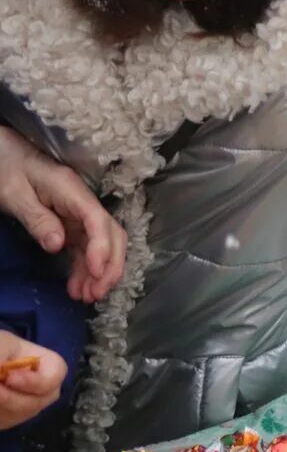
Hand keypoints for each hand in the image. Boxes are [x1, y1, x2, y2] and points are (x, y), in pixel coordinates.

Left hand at [0, 128, 123, 302]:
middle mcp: (83, 203)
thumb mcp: (14, 193)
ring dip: (99, 272)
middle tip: (96, 294)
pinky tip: (78, 286)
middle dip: (110, 265)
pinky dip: (85, 269)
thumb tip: (58, 245)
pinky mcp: (71, 224)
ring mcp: (79, 214)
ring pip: (102, 245)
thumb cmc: (7, 168)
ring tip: (86, 297)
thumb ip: (37, 219)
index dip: (102, 248)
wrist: (5, 154)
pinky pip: (85, 248)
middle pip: (112, 234)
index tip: (96, 273)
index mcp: (72, 192)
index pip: (98, 221)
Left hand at [0, 331, 66, 429]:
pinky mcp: (6, 417)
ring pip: (23, 414)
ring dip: (2, 406)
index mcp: (40, 361)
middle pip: (43, 399)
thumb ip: (6, 362)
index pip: (57, 373)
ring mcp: (22, 403)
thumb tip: (6, 376)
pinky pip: (7, 421)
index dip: (37, 380)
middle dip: (16, 398)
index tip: (9, 377)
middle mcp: (36, 385)